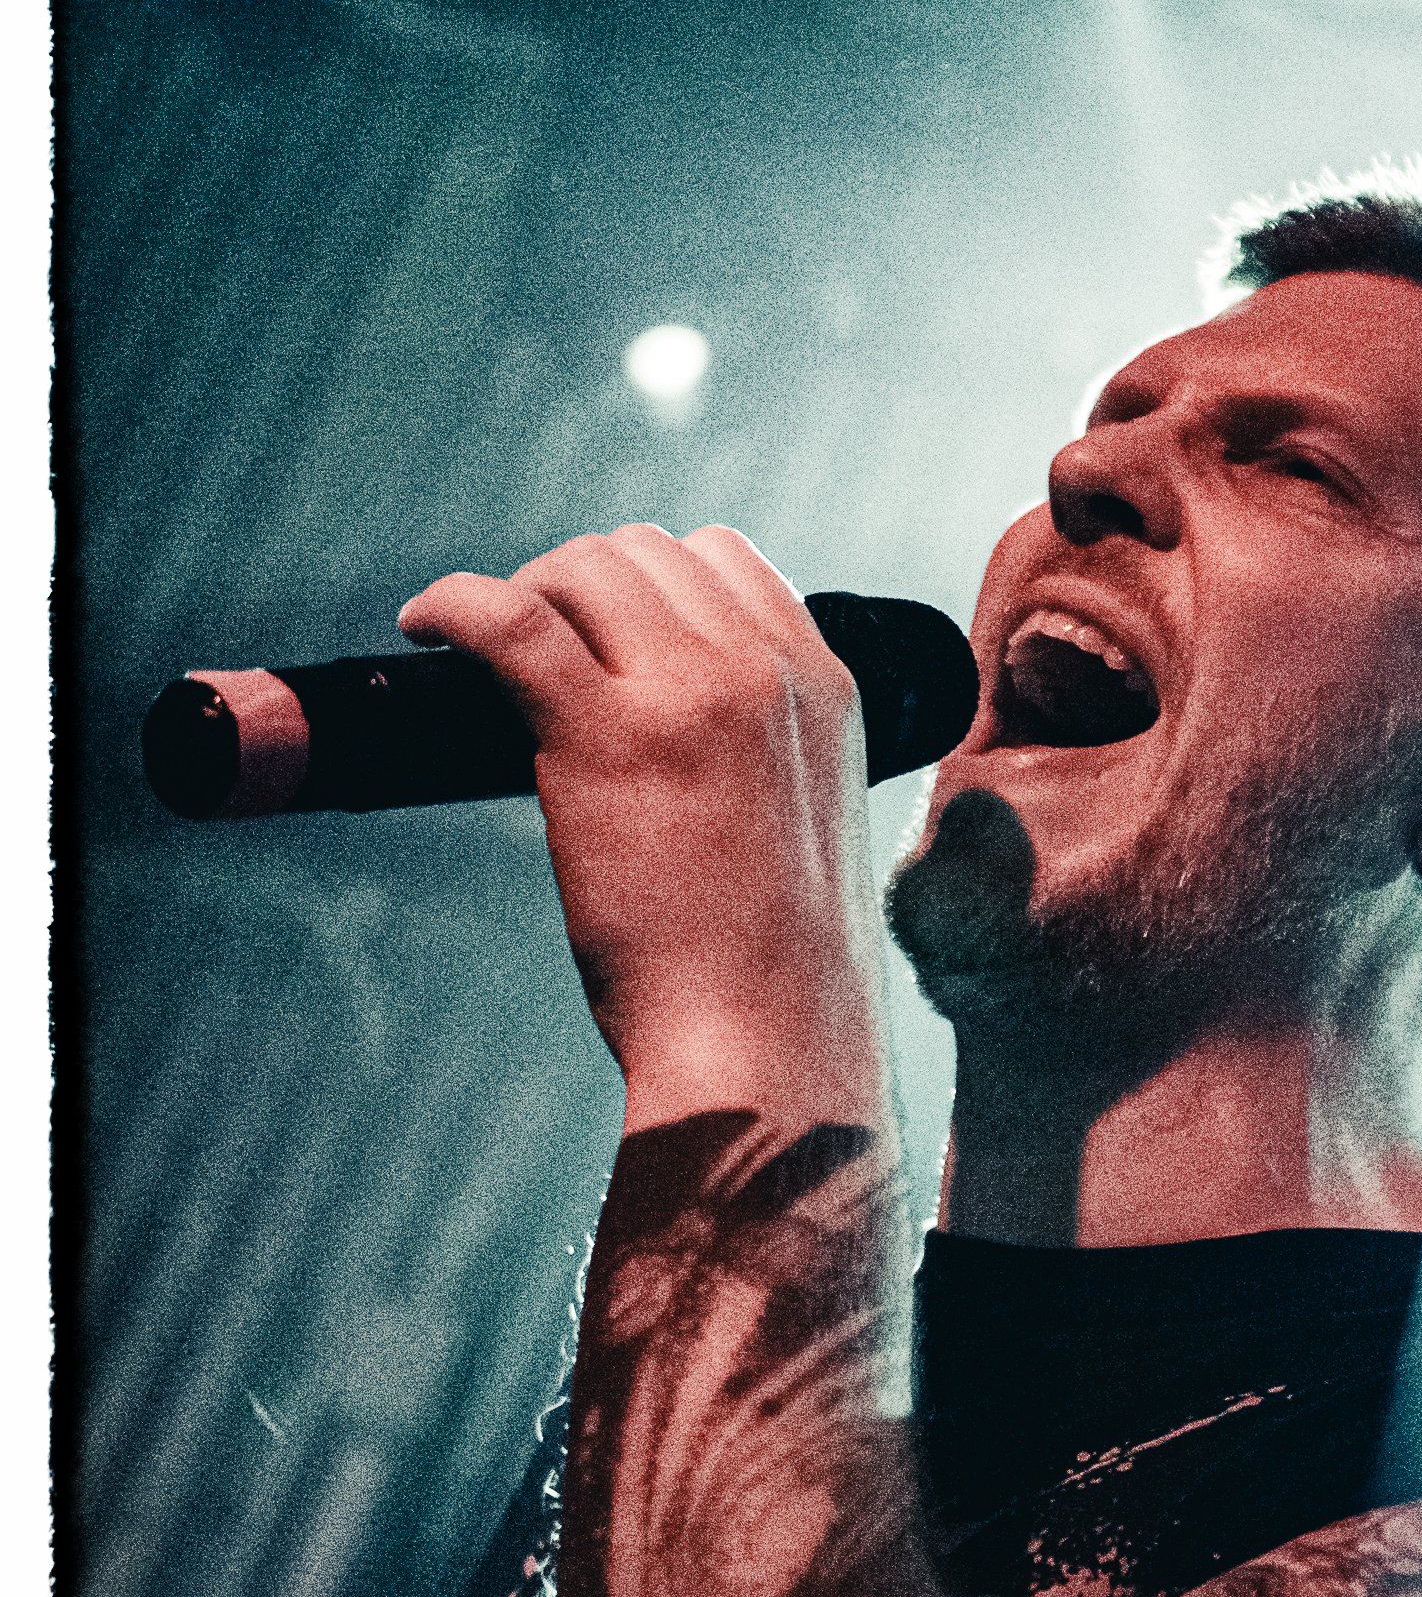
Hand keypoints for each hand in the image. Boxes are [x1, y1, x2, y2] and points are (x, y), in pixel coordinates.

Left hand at [400, 525, 887, 1128]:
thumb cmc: (774, 969)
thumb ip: (763, 750)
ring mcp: (686, 695)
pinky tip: (423, 626)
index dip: (648, 582)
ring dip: (524, 594)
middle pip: (645, 554)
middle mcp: (762, 670)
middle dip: (579, 584)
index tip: (604, 630)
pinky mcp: (603, 735)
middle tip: (535, 649)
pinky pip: (505, 619)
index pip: (725, 561)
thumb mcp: (804, 823)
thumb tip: (679, 734)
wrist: (767, 1043)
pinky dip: (451, 604)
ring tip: (489, 653)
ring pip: (580, 570)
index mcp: (822, 687)